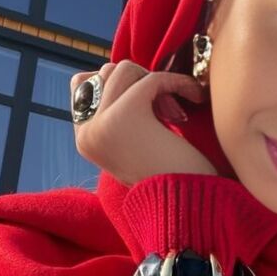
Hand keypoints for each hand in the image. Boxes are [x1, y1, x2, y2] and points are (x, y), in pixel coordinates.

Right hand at [70, 60, 218, 185]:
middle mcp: (87, 132)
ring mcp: (101, 124)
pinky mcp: (124, 116)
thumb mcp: (135, 141)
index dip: (117, 81)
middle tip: (167, 110)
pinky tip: (194, 96)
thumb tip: (118, 69)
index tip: (147, 102)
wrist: (189, 206)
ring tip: (175, 112)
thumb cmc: (173, 176)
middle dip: (140, 82)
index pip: (82, 84)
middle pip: (106, 72)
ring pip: (124, 69)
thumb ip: (118, 111)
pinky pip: (151, 78)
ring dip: (156, 81)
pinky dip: (177, 82)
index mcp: (85, 139)